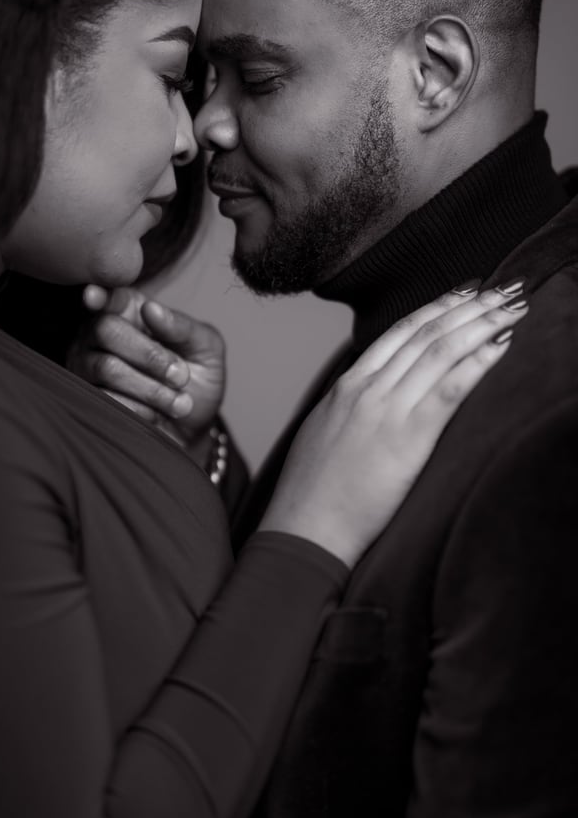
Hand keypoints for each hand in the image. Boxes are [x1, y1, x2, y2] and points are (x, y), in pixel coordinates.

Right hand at [67, 285, 225, 446]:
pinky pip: (106, 399)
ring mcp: (88, 367)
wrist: (194, 428)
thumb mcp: (205, 347)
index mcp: (129, 310)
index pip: (109, 296)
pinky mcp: (88, 399)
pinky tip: (158, 415)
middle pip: (106, 330)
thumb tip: (151, 308)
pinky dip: (141, 409)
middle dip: (150, 356)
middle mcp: (100, 334)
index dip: (99, 294)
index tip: (94, 297)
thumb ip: (181, 326)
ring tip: (180, 402)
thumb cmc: (198, 380)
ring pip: (107, 368)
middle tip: (181, 376)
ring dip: (152, 389)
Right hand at [260, 284, 528, 567]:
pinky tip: (502, 345)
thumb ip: (349, 407)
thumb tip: (373, 395)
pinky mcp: (407, 438)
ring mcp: (386, 410)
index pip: (399, 332)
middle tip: (502, 288)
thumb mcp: (324, 434)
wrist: (304, 529)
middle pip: (425, 333)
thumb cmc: (312, 494)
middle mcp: (367, 389)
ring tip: (512, 307)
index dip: (437, 307)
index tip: (465, 292)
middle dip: (469, 306)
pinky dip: (479, 362)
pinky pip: (449, 389)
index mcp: (346, 386)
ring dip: (482, 323)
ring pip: (441, 350)